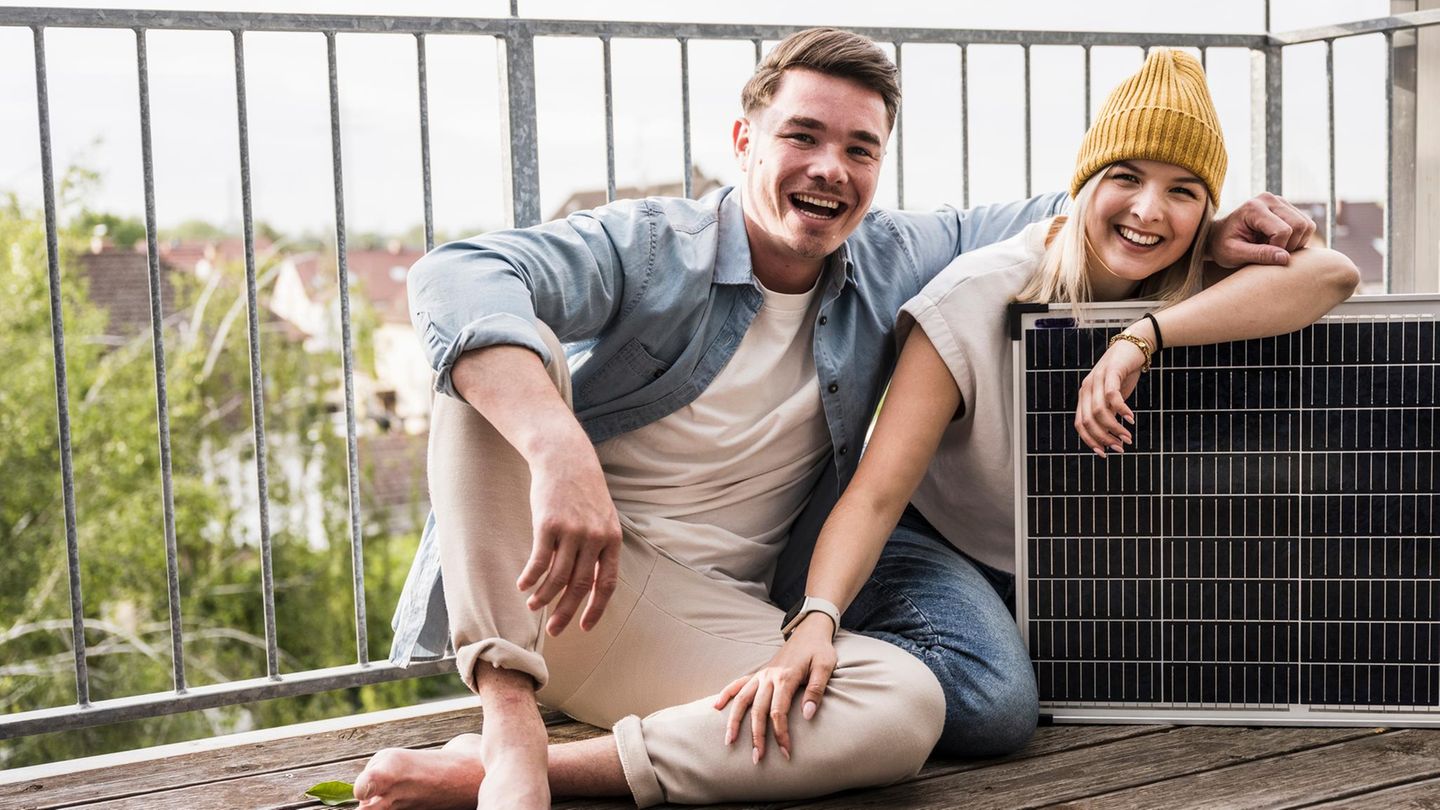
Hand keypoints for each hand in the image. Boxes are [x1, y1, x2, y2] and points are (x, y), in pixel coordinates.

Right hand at [516, 431, 621, 635]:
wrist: (565, 459)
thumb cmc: (582, 492)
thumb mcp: (602, 518)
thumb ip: (599, 549)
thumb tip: (591, 584)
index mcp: (611, 540)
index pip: (607, 584)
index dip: (596, 608)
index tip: (585, 627)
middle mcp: (594, 538)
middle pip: (580, 586)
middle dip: (566, 612)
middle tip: (555, 630)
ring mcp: (572, 531)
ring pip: (557, 577)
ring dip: (543, 596)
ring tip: (533, 605)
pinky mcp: (548, 524)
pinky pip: (539, 561)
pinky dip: (530, 577)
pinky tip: (523, 585)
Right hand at [713, 613, 837, 761]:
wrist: (810, 631)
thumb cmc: (819, 650)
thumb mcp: (825, 667)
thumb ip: (816, 690)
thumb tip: (808, 715)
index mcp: (786, 678)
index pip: (778, 712)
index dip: (780, 734)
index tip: (786, 753)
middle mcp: (769, 677)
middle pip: (757, 711)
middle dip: (756, 736)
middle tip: (756, 759)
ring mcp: (761, 675)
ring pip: (742, 699)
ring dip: (734, 721)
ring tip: (728, 741)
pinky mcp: (759, 673)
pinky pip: (738, 683)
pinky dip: (726, 694)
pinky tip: (716, 706)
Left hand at [1074, 332, 1145, 456]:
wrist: (1134, 346)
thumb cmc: (1123, 374)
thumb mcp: (1113, 397)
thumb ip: (1109, 413)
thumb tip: (1110, 436)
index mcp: (1084, 397)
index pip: (1080, 425)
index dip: (1090, 441)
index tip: (1104, 453)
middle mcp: (1086, 389)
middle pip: (1088, 421)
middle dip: (1104, 438)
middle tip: (1120, 448)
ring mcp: (1097, 379)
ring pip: (1099, 411)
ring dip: (1114, 428)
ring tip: (1128, 438)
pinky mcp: (1110, 371)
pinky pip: (1112, 395)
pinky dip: (1121, 409)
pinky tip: (1131, 419)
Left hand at [1207, 192, 1316, 267]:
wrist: (1219, 236)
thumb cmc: (1222, 246)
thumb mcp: (1234, 254)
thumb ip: (1259, 255)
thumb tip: (1285, 258)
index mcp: (1253, 208)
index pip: (1282, 231)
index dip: (1278, 249)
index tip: (1261, 256)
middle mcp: (1269, 199)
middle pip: (1299, 226)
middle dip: (1290, 246)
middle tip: (1269, 254)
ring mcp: (1280, 201)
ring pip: (1307, 225)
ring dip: (1295, 243)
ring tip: (1272, 248)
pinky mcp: (1287, 207)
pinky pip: (1307, 225)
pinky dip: (1298, 239)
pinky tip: (1278, 243)